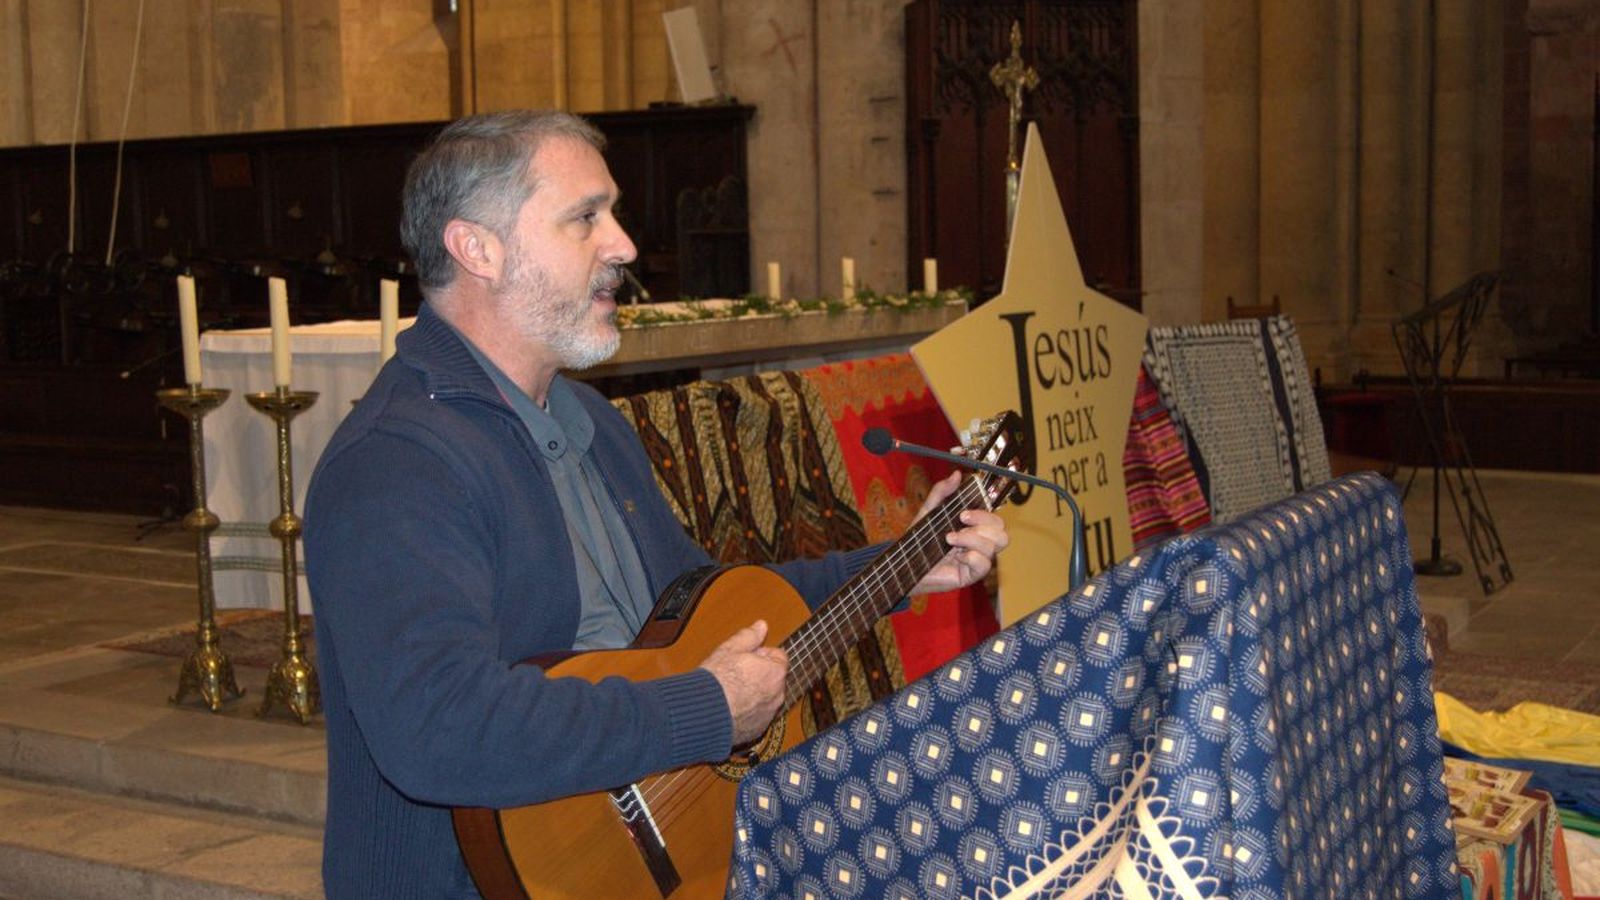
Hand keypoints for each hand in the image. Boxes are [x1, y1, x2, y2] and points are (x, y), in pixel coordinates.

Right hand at [700, 620, 787, 745]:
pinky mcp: (757, 730)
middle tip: (735, 673)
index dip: (761, 654)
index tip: (746, 657)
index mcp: (775, 671)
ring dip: (754, 694)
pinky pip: (756, 717)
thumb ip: (749, 636)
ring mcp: (768, 714)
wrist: (705, 713)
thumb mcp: (730, 649)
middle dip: (759, 675)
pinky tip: (729, 708)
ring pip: (765, 699)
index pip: (778, 657)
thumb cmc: (717, 680)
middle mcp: (777, 695)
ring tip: (730, 692)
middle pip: (773, 678)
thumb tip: (761, 626)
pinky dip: (747, 712)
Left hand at [909, 471, 1010, 595]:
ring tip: (949, 539)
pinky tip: (958, 556)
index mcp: (974, 530)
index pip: (995, 521)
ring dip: (971, 539)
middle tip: (961, 521)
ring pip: (994, 546)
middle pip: (1002, 534)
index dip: (985, 514)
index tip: (963, 513)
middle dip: (983, 524)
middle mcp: (979, 545)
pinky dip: (972, 557)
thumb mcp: (929, 511)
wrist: (905, 563)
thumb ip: (942, 492)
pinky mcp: (970, 575)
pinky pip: (984, 565)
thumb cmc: (919, 539)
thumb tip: (957, 474)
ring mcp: (976, 560)